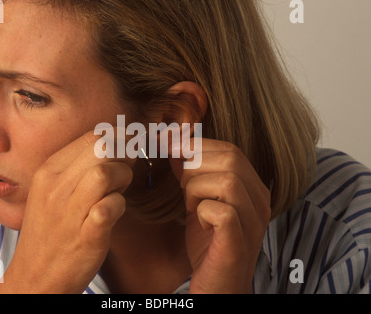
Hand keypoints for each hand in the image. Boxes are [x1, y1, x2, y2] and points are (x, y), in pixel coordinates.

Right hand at [0, 130, 133, 293]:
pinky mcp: (85, 235)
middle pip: (101, 148)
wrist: (36, 276)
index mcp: (48, 171)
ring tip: (119, 190)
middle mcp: (56, 187)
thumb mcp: (53, 191)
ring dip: (123, 177)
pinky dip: (119, 205)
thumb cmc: (51, 230)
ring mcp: (69, 211)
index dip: (117, 138)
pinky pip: (111, 206)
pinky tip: (112, 213)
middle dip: (123, 153)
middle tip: (126, 168)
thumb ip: (79, 167)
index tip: (126, 149)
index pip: (90, 136)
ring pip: (105, 173)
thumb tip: (115, 145)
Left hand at [169, 139, 270, 293]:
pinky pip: (223, 212)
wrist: (217, 286)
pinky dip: (203, 211)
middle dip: (195, 166)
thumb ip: (192, 175)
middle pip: (230, 159)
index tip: (171, 147)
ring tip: (191, 206)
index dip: (197, 145)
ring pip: (227, 181)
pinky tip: (200, 223)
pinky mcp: (238, 243)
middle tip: (183, 187)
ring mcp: (252, 223)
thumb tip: (176, 145)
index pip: (230, 150)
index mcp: (252, 188)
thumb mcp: (198, 202)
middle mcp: (260, 202)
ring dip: (197, 189)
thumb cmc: (208, 244)